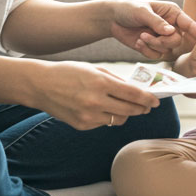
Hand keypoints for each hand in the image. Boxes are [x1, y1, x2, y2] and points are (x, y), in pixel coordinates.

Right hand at [28, 61, 159, 129]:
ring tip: (126, 107)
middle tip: (147, 106)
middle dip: (141, 108)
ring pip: (119, 119)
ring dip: (126, 113)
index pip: (133, 94)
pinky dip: (107, 117)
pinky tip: (103, 109)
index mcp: (100, 83)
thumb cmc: (68, 72)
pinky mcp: (82, 125)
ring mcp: (88, 115)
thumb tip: (135, 89)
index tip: (156, 101)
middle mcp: (95, 101)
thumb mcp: (93, 70)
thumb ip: (115, 80)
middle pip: (130, 110)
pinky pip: (103, 123)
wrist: (40, 85)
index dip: (148, 99)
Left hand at [104, 0, 195, 59]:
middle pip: (178, 41)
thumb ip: (157, 22)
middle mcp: (171, 26)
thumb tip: (171, 32)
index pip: (189, 24)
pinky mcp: (154, 48)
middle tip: (146, 34)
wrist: (112, 19)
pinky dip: (147, 51)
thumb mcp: (142, 12)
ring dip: (153, 45)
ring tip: (141, 37)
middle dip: (162, 41)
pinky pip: (157, 56)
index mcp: (173, 13)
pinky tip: (138, 42)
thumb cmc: (129, 9)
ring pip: (168, 50)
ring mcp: (163, 38)